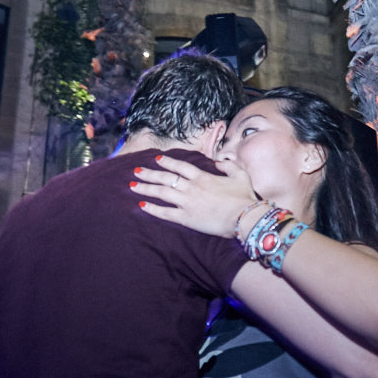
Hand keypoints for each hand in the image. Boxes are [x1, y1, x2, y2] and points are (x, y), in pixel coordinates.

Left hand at [131, 154, 260, 238]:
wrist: (244, 217)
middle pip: (165, 178)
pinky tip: (141, 205)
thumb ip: (229, 166)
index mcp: (203, 177)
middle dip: (149, 174)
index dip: (168, 162)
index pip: (180, 166)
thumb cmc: (244, 197)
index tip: (157, 159)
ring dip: (145, 188)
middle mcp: (191, 187)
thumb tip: (219, 162)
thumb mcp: (240, 175)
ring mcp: (187, 203)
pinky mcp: (186, 218)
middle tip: (136, 171)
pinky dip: (152, 209)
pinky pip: (165, 212)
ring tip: (132, 186)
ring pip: (161, 193)